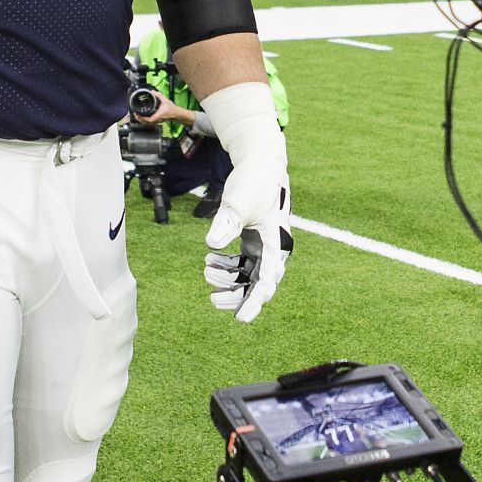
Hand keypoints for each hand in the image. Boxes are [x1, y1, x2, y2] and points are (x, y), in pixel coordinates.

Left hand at [204, 144, 290, 322]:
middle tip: (213, 298)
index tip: (241, 319)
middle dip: (236, 294)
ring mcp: (264, 246)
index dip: (253, 301)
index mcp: (275, 243)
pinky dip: (226, 265)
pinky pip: (242, 263)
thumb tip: (212, 243)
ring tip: (206, 271)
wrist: (260, 163)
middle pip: (256, 284)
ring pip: (247, 275)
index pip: (266, 280)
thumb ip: (226, 222)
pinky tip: (210, 260)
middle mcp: (272, 249)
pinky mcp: (254, 240)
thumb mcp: (238, 202)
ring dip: (227, 279)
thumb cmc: (253, 182)